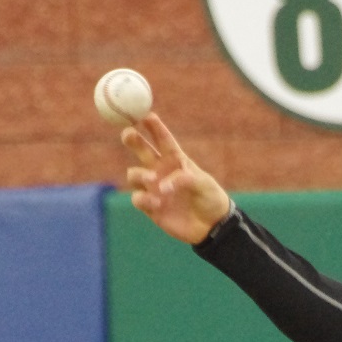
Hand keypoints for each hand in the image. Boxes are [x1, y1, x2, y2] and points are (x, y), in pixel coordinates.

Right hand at [121, 113, 231, 244]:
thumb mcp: (203, 184)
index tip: (146, 115)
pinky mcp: (150, 206)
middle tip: (129, 133)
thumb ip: (183, 178)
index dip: (153, 126)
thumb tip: (161, 184)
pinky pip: (137, 198)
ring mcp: (153, 187)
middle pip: (140, 149)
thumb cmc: (211, 199)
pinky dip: (143, 198)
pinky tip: (157, 203)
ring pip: (134, 174)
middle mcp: (161, 170)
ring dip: (139, 174)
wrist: (212, 226)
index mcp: (176, 159)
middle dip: (132, 138)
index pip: (162, 139)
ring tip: (152, 179)